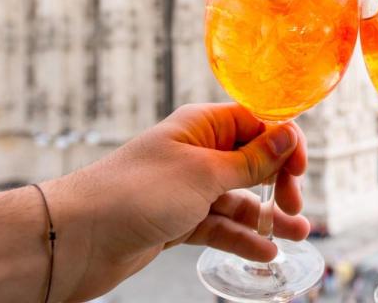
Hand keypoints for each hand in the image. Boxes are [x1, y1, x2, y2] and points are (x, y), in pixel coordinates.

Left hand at [43, 103, 309, 300]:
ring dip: (267, 216)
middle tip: (293, 206)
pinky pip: (220, 226)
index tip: (300, 169)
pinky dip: (242, 238)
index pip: (256, 124)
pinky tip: (264, 253)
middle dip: (278, 182)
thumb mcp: (204, 174)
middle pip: (253, 161)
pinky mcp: (177, 221)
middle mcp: (196, 153)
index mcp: (201, 126)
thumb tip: (287, 135)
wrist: (77, 238)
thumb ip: (250, 160)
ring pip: (239, 199)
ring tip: (299, 235)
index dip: (283, 142)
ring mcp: (187, 189)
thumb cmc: (136, 194)